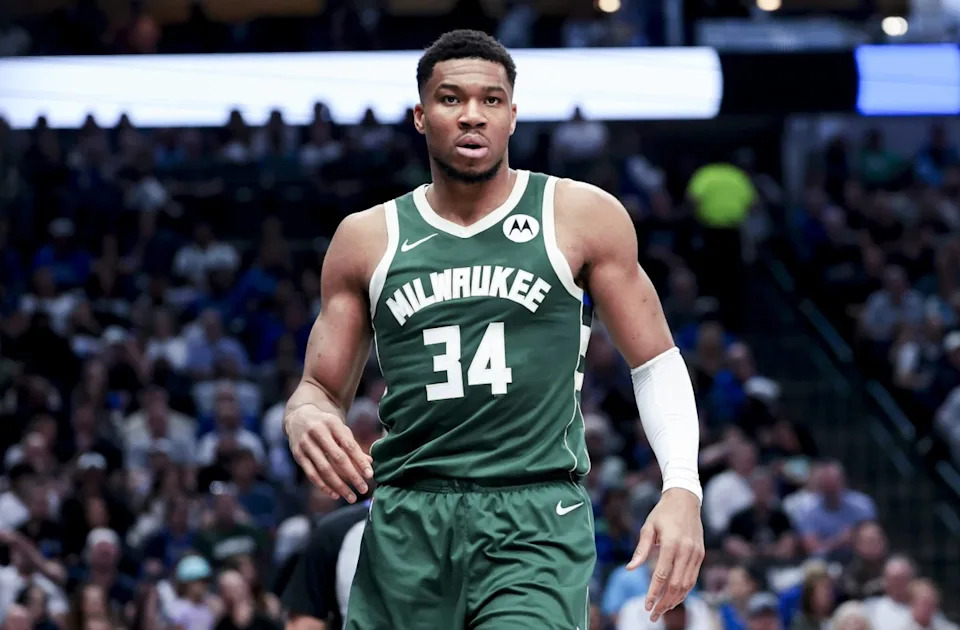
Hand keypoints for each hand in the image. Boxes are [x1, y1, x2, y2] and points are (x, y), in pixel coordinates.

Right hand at [286, 404, 372, 502]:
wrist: (299, 417)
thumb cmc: (327, 426)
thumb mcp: (340, 430)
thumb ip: (354, 446)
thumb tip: (370, 463)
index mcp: (332, 423)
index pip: (349, 445)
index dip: (360, 461)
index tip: (370, 475)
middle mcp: (318, 432)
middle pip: (338, 458)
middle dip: (352, 475)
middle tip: (364, 489)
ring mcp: (306, 444)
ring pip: (324, 469)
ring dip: (339, 485)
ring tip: (351, 497)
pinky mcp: (297, 455)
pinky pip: (311, 474)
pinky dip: (324, 486)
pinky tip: (335, 494)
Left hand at [627, 488, 704, 621]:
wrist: (685, 500)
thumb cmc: (662, 513)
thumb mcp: (648, 527)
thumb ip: (641, 549)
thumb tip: (630, 569)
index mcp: (671, 543)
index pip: (662, 575)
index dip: (653, 593)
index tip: (646, 606)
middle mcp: (686, 550)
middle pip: (675, 585)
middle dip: (664, 602)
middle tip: (652, 614)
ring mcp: (696, 554)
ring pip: (686, 585)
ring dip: (674, 600)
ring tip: (662, 610)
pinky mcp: (700, 555)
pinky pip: (692, 578)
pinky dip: (683, 591)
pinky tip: (673, 598)